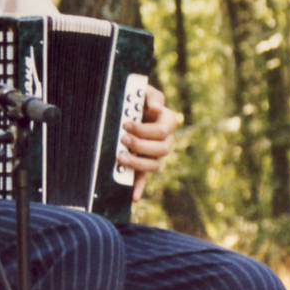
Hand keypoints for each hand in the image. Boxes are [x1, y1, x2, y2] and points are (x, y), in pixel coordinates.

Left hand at [119, 84, 181, 201]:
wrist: (131, 111)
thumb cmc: (140, 100)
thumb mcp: (144, 92)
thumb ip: (151, 96)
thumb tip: (156, 107)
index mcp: (168, 122)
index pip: (162, 130)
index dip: (144, 130)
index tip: (126, 124)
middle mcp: (166, 141)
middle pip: (161, 150)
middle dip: (140, 145)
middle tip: (123, 139)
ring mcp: (157, 156)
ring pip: (156, 166)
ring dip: (139, 163)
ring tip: (121, 156)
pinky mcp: (146, 167)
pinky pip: (145, 180)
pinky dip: (139, 189)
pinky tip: (133, 197)